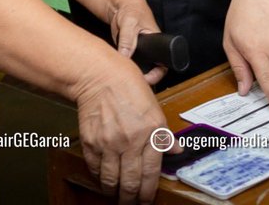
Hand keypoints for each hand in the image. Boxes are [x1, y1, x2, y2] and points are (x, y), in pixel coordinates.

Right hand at [73, 55, 166, 203]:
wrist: (100, 76)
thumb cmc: (128, 86)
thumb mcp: (155, 108)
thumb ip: (164, 134)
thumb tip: (177, 150)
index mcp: (151, 132)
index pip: (151, 173)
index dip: (148, 192)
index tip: (147, 200)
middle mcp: (130, 141)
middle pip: (130, 182)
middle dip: (131, 199)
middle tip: (131, 204)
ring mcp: (109, 143)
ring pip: (111, 180)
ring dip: (114, 192)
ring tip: (117, 195)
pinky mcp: (91, 142)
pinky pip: (95, 169)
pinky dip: (99, 178)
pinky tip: (104, 179)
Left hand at [110, 0, 167, 86]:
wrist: (121, 6)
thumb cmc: (132, 10)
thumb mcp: (130, 24)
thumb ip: (127, 39)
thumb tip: (125, 56)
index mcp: (157, 42)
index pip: (163, 65)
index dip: (157, 74)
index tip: (147, 79)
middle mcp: (150, 49)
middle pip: (151, 69)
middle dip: (144, 76)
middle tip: (135, 80)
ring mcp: (138, 51)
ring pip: (138, 67)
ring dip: (133, 72)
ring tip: (125, 75)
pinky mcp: (128, 51)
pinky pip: (128, 62)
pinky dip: (124, 66)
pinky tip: (117, 68)